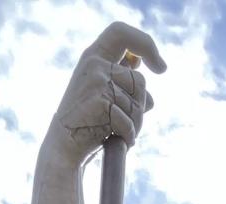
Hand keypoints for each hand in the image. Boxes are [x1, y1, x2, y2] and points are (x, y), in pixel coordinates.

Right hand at [51, 22, 167, 164]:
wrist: (64, 148)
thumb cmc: (88, 122)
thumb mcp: (104, 93)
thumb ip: (122, 78)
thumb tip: (146, 66)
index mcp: (94, 56)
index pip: (121, 33)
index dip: (145, 44)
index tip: (161, 67)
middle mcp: (94, 63)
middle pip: (140, 80)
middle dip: (140, 106)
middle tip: (126, 121)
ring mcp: (96, 81)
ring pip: (139, 102)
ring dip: (135, 123)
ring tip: (115, 130)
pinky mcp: (99, 101)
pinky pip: (129, 121)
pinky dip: (127, 135)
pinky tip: (113, 138)